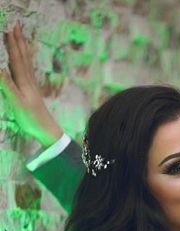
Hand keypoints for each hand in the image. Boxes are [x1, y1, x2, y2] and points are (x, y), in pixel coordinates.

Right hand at [1, 22, 62, 146]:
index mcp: (23, 81)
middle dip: (18, 41)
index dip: (12, 44)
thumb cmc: (31, 118)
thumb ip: (7, 85)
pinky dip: (24, 62)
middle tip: (16, 26)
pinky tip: (23, 62)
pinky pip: (26, 71)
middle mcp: (28, 80)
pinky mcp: (30, 91)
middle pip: (22, 57)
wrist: (47, 130)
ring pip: (25, 63)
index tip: (9, 28)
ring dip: (21, 49)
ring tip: (20, 38)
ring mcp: (30, 85)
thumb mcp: (16, 102)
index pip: (16, 58)